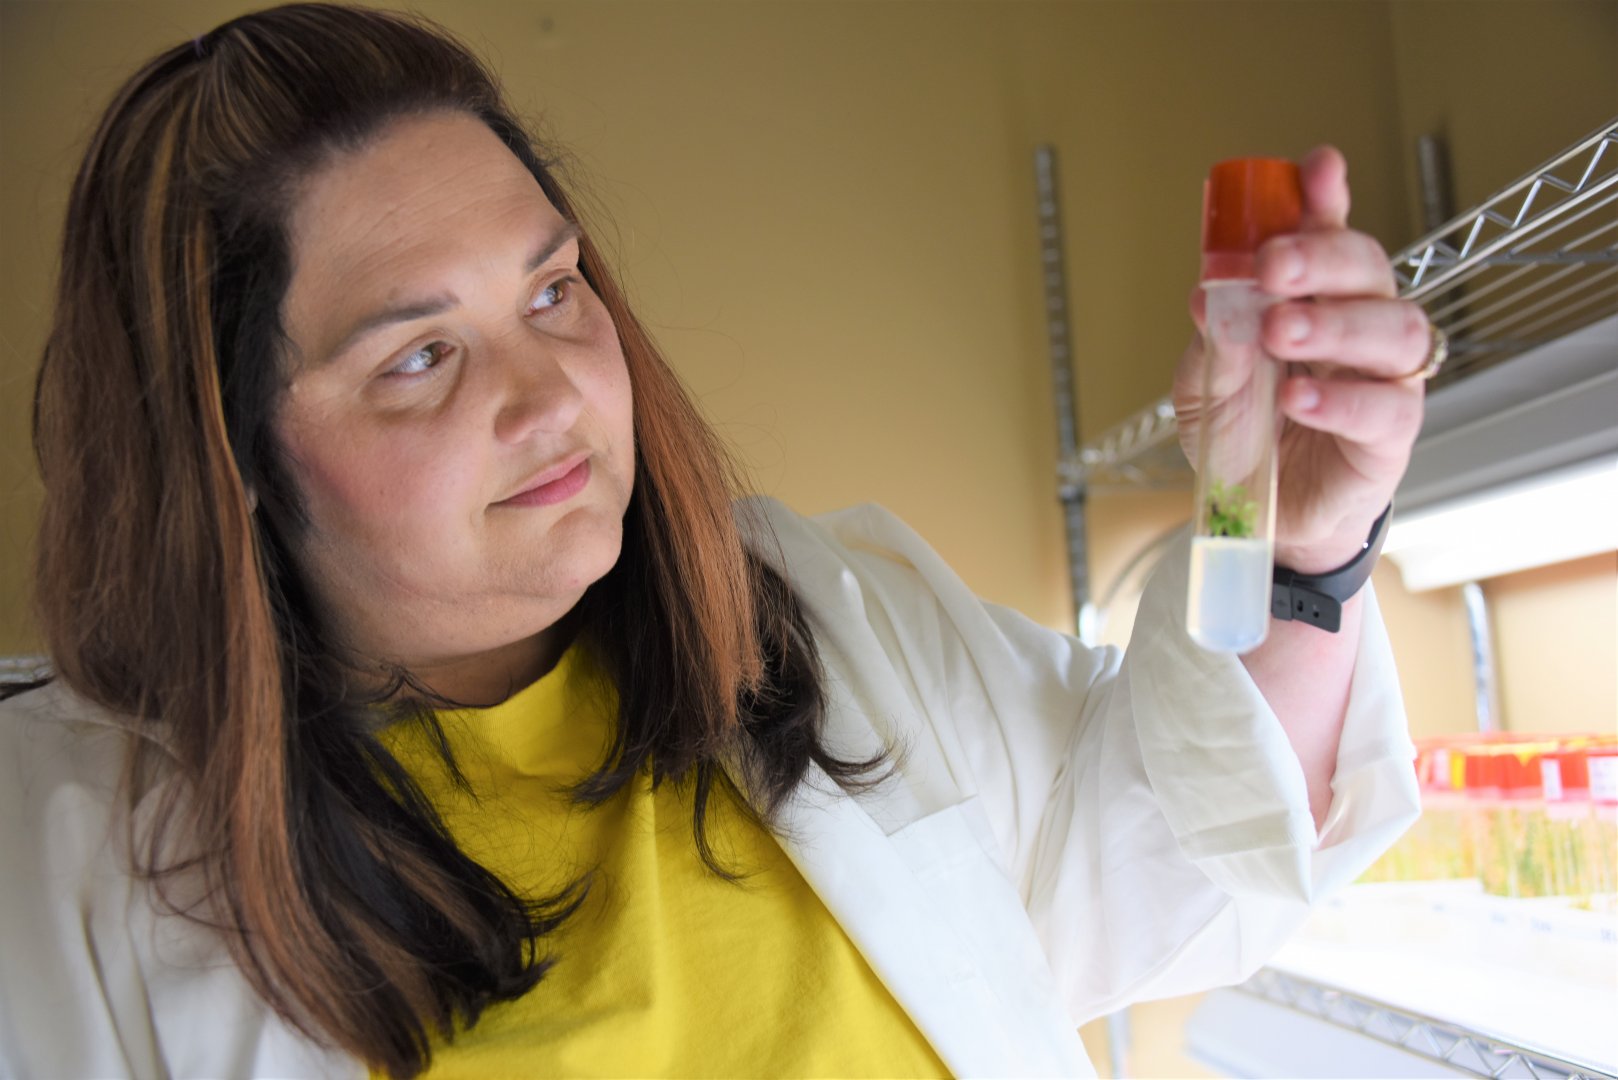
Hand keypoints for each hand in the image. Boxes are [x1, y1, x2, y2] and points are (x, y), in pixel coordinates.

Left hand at [1173, 146, 1427, 572]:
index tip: (1316, 167)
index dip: (1326, 198)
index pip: (1327, 235)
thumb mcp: (1205, 389)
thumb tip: (1209, 297)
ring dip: (1335, 324)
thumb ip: (1212, 345)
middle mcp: (1357, 327)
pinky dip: (1341, 400)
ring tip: (1281, 332)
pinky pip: (1386, 407)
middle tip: (1270, 265)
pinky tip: (1298, 399)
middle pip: (1368, 269)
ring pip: (1394, 328)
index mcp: (1312, 300)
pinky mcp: (1392, 435)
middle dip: (1321, 256)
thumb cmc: (1244, 440)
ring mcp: (1383, 378)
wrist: (1261, 518)